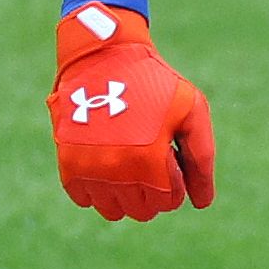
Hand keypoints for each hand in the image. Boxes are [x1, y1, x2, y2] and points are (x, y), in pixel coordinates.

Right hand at [49, 4, 215, 219]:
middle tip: (150, 162)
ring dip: (125, 196)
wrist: (103, 57)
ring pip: (112, 211)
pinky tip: (106, 165)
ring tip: (128, 165)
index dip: (175, 184)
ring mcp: (89, 169)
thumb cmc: (154, 83)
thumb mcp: (191, 110)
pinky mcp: (67, 163)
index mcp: (150, 160)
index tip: (169, 158)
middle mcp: (116, 170)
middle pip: (142, 211)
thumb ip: (201, 158)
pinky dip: (97, 190)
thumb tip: (201, 203)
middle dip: (153, 193)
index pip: (167, 202)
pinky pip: (84, 199)